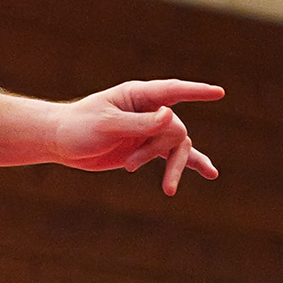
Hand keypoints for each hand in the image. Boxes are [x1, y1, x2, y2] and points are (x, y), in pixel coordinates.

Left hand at [53, 79, 221, 194]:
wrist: (62, 142)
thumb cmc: (79, 127)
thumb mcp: (107, 125)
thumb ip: (138, 123)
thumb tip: (171, 116)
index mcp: (138, 95)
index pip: (173, 91)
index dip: (196, 92)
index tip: (219, 93)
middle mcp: (149, 110)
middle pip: (174, 129)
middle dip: (156, 150)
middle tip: (130, 166)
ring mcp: (150, 129)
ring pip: (176, 146)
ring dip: (171, 168)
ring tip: (168, 191)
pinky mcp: (146, 148)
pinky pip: (174, 155)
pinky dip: (190, 165)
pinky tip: (211, 173)